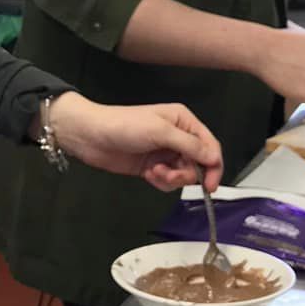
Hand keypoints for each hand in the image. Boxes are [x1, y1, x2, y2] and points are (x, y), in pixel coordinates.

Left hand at [45, 93, 222, 191]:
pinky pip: (167, 181)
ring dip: (172, 178)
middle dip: (187, 173)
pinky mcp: (152, 167)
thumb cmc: (122, 124)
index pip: (209, 145)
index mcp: (183, 121)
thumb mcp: (160, 131)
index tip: (210, 184)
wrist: (91, 136)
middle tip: (171, 175)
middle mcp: (176, 136)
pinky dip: (161, 182)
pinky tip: (148, 175)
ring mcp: (164, 153)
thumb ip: (190, 145)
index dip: (213, 166)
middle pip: (198, 163)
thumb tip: (213, 157)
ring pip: (183, 174)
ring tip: (155, 172)